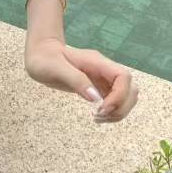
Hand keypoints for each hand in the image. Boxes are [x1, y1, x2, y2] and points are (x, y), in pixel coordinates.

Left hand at [24, 36, 138, 122]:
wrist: (41, 54)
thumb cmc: (45, 59)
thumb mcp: (56, 68)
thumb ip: (76, 80)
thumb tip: (95, 98)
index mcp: (97, 62)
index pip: (123, 77)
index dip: (120, 95)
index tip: (102, 108)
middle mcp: (104, 70)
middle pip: (130, 89)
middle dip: (120, 107)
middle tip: (99, 115)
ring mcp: (103, 79)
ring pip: (126, 96)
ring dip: (118, 111)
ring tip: (98, 118)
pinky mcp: (99, 87)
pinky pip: (115, 101)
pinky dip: (112, 112)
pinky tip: (97, 116)